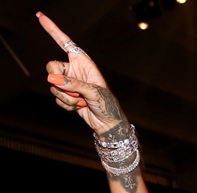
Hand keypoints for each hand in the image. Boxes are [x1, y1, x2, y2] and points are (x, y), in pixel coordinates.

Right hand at [37, 12, 125, 134]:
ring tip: (82, 101)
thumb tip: (52, 79)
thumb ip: (73, 84)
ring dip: (67, 97)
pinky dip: (67, 105)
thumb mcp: (93, 91)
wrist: (108, 123)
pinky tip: (79, 107)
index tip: (40, 17)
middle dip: (57, 80)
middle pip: (52, 67)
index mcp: (82, 62)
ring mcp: (69, 83)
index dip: (52, 30)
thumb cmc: (106, 104)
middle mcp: (74, 70)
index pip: (65, 43)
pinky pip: (57, 98)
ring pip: (54, 86)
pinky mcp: (66, 96)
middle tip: (70, 89)